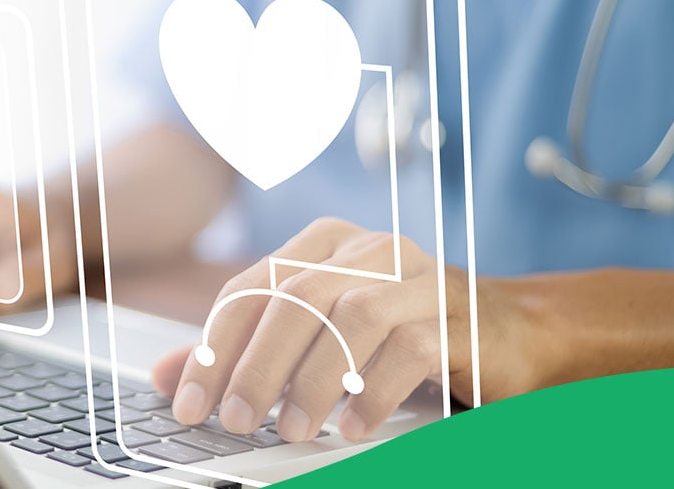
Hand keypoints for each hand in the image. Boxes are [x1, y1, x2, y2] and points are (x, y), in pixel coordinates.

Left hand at [151, 217, 501, 441]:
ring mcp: (417, 277)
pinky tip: (351, 426)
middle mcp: (369, 249)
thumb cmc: (397, 330)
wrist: (507, 330)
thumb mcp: (314, 332)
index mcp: (323, 243)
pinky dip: (374, 392)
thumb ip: (244, 349)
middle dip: (256, 366)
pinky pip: (409, 349)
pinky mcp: (458, 315)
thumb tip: (167, 376)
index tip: (189, 401)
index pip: (251, 288)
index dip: (213, 347)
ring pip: (351, 318)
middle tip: (236, 421)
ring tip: (293, 430)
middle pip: (296, 299)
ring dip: (313, 380)